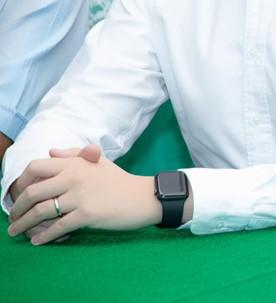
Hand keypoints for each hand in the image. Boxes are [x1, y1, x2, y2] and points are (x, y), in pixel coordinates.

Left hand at [7, 145, 159, 244]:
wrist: (144, 197)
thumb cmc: (120, 181)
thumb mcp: (98, 162)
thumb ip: (74, 155)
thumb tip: (50, 152)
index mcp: (75, 163)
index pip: (36, 166)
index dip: (22, 181)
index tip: (19, 193)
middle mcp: (74, 176)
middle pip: (33, 192)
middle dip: (17, 207)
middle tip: (13, 217)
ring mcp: (80, 196)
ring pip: (41, 211)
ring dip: (24, 224)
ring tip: (16, 232)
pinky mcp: (87, 214)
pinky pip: (58, 227)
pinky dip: (44, 236)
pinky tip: (37, 241)